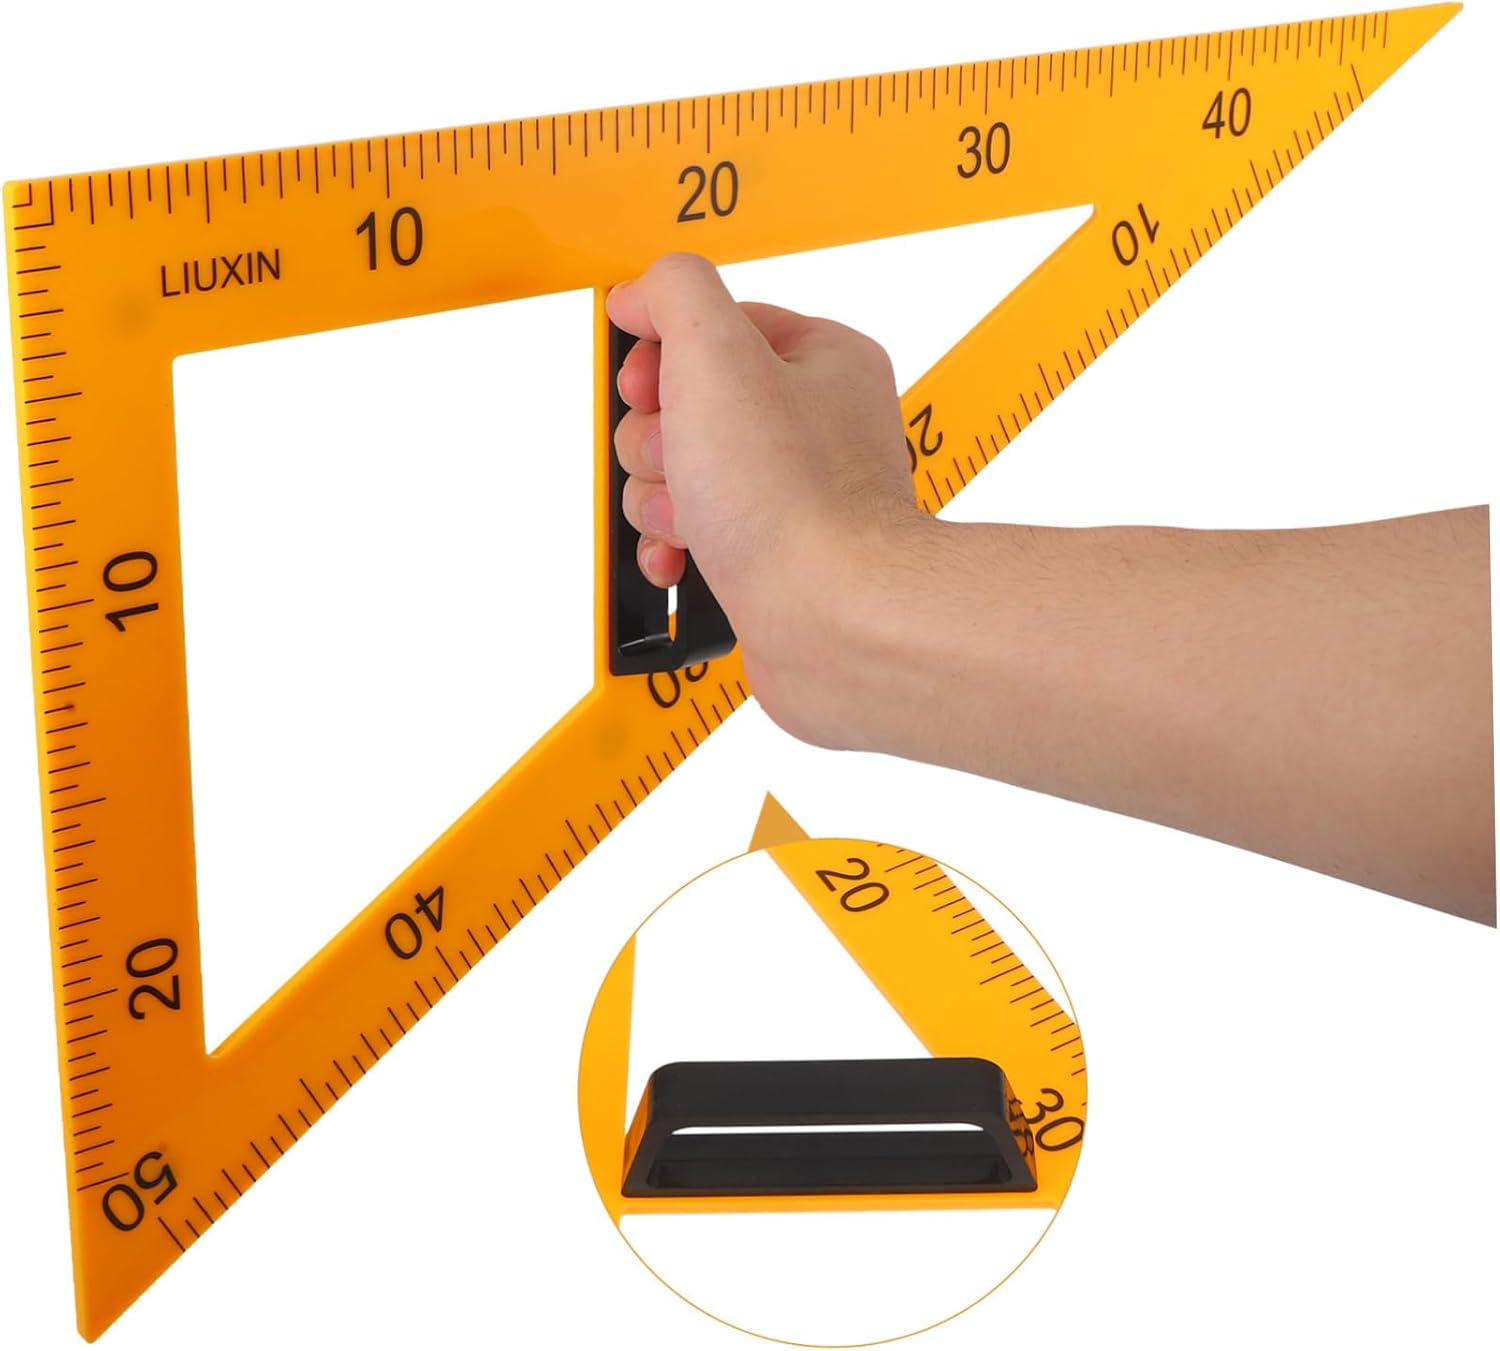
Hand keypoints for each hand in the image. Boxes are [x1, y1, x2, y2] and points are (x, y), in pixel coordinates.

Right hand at [606, 252, 926, 744]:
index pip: (714, 325)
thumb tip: (643, 292)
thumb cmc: (792, 499)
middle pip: (685, 403)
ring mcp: (792, 496)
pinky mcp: (770, 559)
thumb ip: (675, 294)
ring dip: (660, 498)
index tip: (649, 385)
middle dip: (658, 439)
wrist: (831, 621)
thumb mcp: (717, 353)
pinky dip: (673, 547)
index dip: (662, 354)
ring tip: (694, 520)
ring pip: (679, 474)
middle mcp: (814, 426)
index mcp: (821, 361)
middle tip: (683, 463)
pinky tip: (682, 558)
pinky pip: (693, 536)